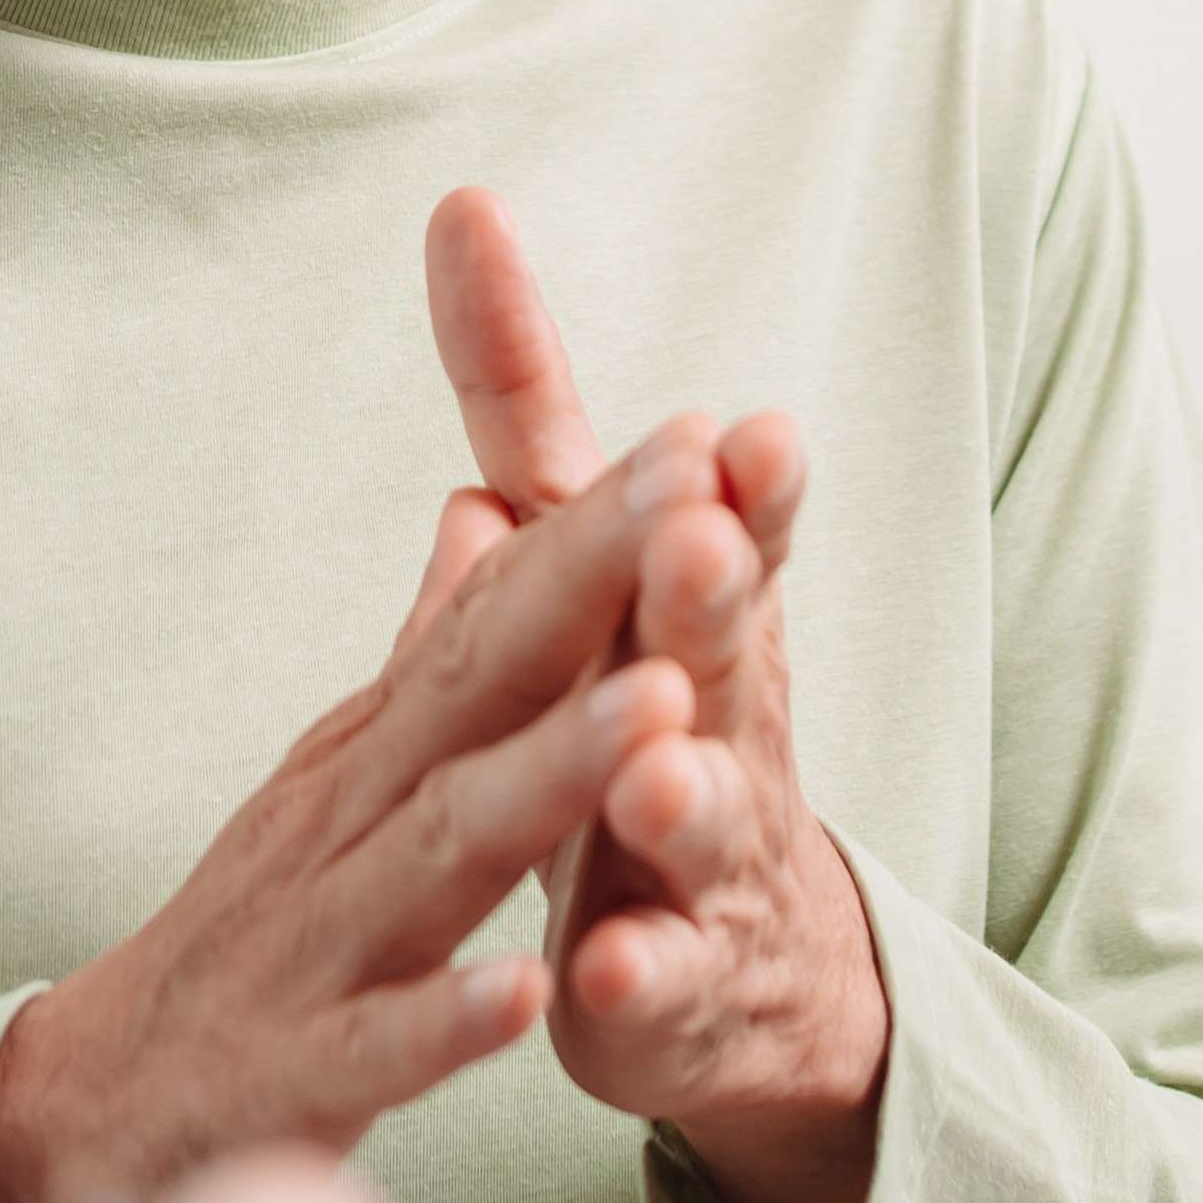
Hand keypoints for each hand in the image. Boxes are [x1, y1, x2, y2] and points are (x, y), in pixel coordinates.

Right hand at [0, 419, 731, 1202]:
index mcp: (378, 750)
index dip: (596, 528)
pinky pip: (376, 1044)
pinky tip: (524, 989)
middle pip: (479, 687)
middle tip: (699, 497)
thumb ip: (426, 653)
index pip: (496, 615)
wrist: (100, 1098)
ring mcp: (318, 942)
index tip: (699, 440)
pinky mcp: (292, 1070)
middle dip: (590, 586)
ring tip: (660, 705)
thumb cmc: (254, 929)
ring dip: (549, 771)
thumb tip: (487, 513)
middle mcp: (349, 819)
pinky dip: (446, 1015)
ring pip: (443, 846)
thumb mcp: (342, 773)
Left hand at [424, 191, 890, 1202]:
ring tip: (652, 764)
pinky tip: (604, 969)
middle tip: (702, 536)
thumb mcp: (592, 550)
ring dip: (674, 785)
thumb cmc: (651, 709)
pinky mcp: (670, 986)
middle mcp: (721, 715)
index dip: (737, 484)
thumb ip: (527, 399)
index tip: (740, 426)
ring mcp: (702, 857)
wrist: (739, 964)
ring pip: (697, 815)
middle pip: (719, 646)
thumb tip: (462, 216)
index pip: (719, 524)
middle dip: (710, 589)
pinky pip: (656, 983)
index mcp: (690, 610)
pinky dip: (633, 975)